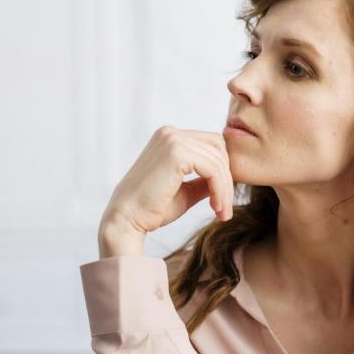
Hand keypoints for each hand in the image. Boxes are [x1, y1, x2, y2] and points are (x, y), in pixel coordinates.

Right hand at [100, 126, 233, 236]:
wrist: (127, 220)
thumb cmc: (152, 209)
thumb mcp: (185, 191)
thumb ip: (203, 181)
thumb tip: (227, 178)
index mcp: (169, 138)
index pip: (211, 145)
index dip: (222, 172)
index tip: (222, 201)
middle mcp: (170, 133)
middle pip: (219, 148)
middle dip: (227, 179)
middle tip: (225, 209)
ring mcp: (173, 140)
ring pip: (218, 161)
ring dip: (225, 189)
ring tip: (222, 213)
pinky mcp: (176, 153)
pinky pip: (213, 169)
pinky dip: (220, 190)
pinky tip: (216, 208)